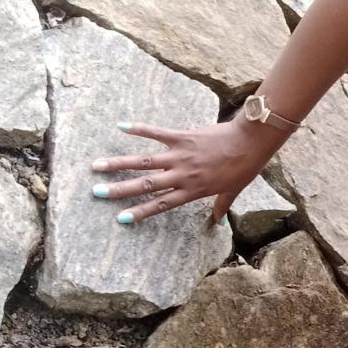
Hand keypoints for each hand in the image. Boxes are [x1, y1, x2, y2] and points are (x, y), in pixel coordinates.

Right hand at [88, 116, 284, 225]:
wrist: (251, 142)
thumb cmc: (244, 167)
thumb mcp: (233, 191)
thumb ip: (222, 205)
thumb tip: (218, 221)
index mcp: (193, 190)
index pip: (161, 204)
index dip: (140, 212)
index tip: (120, 218)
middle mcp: (182, 175)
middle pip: (146, 184)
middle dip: (120, 189)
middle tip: (96, 192)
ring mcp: (180, 155)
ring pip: (144, 161)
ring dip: (119, 163)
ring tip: (96, 165)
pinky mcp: (182, 136)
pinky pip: (157, 133)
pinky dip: (139, 129)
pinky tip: (121, 126)